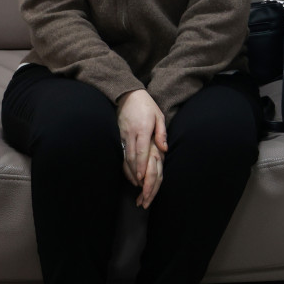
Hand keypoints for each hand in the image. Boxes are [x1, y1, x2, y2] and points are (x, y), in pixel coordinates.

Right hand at [116, 89, 167, 207]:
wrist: (127, 96)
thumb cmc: (147, 106)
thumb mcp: (159, 116)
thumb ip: (162, 133)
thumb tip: (164, 148)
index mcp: (142, 129)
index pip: (141, 151)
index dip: (141, 166)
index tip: (142, 178)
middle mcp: (131, 134)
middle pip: (131, 157)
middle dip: (135, 173)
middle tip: (140, 186)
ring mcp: (123, 136)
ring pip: (124, 156)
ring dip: (130, 171)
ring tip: (136, 183)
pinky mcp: (118, 136)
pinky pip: (120, 153)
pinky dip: (124, 164)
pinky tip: (129, 172)